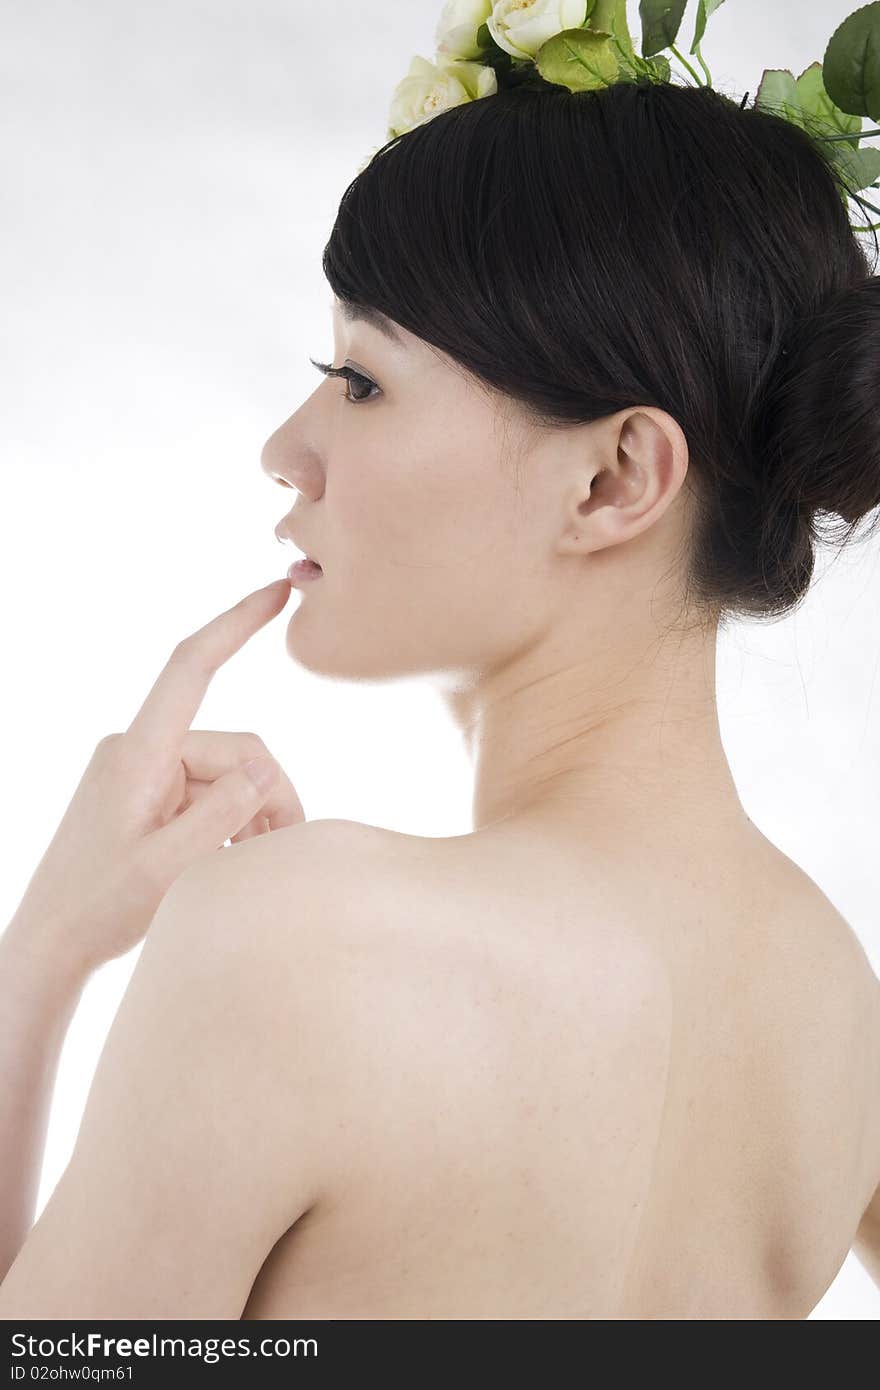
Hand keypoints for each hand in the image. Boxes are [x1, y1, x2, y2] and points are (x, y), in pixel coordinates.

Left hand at [10, 578, 301, 974]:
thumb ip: (220, 814)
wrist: (52, 945)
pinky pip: (211, 792)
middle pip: (236, 749)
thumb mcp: (167, 868)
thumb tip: (264, 769)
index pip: (190, 668)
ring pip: (231, 775)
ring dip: (251, 818)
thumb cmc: (98, 908)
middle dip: (266, 797)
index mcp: (137, 754)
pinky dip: (230, 823)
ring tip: (248, 865)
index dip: (236, 623)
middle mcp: (140, 751)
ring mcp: (145, 773)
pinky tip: (227, 860)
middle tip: (276, 852)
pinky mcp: (149, 795)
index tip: (277, 591)